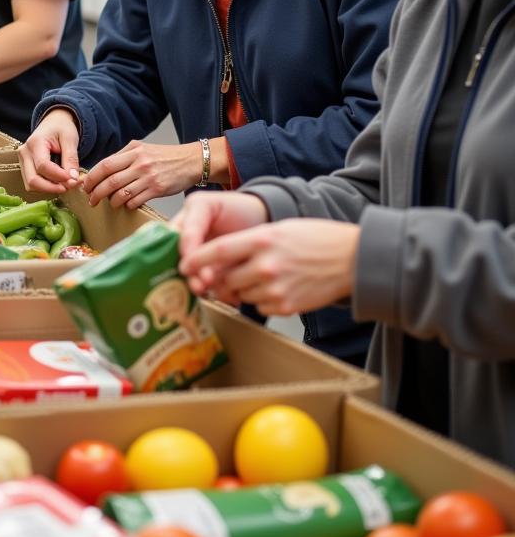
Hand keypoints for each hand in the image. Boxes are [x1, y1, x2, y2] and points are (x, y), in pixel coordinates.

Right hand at [18, 108, 80, 194]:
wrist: (54, 122)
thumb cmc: (62, 128)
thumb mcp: (70, 139)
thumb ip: (71, 159)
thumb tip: (73, 180)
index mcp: (35, 142)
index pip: (43, 166)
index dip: (58, 176)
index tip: (74, 179)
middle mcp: (24, 153)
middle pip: (33, 180)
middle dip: (52, 187)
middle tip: (70, 186)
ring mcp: (22, 161)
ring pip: (31, 185)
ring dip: (49, 189)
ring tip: (65, 184)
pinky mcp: (25, 167)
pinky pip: (32, 184)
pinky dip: (45, 187)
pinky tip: (58, 182)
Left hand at [82, 140, 202, 208]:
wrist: (191, 161)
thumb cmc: (165, 156)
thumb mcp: (143, 148)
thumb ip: (123, 156)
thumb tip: (102, 169)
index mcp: (134, 151)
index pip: (105, 165)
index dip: (92, 177)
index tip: (85, 186)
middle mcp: (140, 163)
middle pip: (110, 181)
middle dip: (96, 193)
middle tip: (92, 200)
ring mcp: (149, 177)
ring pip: (121, 194)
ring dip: (111, 201)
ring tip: (110, 203)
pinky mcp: (157, 190)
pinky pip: (135, 201)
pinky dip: (127, 205)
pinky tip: (127, 204)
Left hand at [179, 218, 359, 315]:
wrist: (352, 259)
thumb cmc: (316, 239)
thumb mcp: (279, 230)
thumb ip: (249, 242)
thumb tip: (220, 257)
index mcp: (261, 239)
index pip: (217, 251)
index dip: (196, 259)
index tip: (184, 265)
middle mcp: (265, 265)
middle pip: (224, 277)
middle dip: (219, 278)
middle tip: (221, 274)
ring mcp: (275, 288)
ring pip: (240, 293)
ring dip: (241, 288)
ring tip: (261, 276)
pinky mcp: (286, 307)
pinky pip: (258, 306)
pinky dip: (260, 299)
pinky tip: (277, 287)